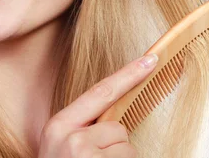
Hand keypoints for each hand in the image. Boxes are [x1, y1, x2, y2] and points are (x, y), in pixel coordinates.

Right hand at [37, 53, 158, 157]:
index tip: (151, 60)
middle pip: (117, 127)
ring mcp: (85, 154)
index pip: (100, 92)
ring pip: (126, 147)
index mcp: (58, 126)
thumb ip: (83, 128)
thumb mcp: (62, 147)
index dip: (128, 74)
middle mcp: (70, 137)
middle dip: (114, 146)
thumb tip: (113, 119)